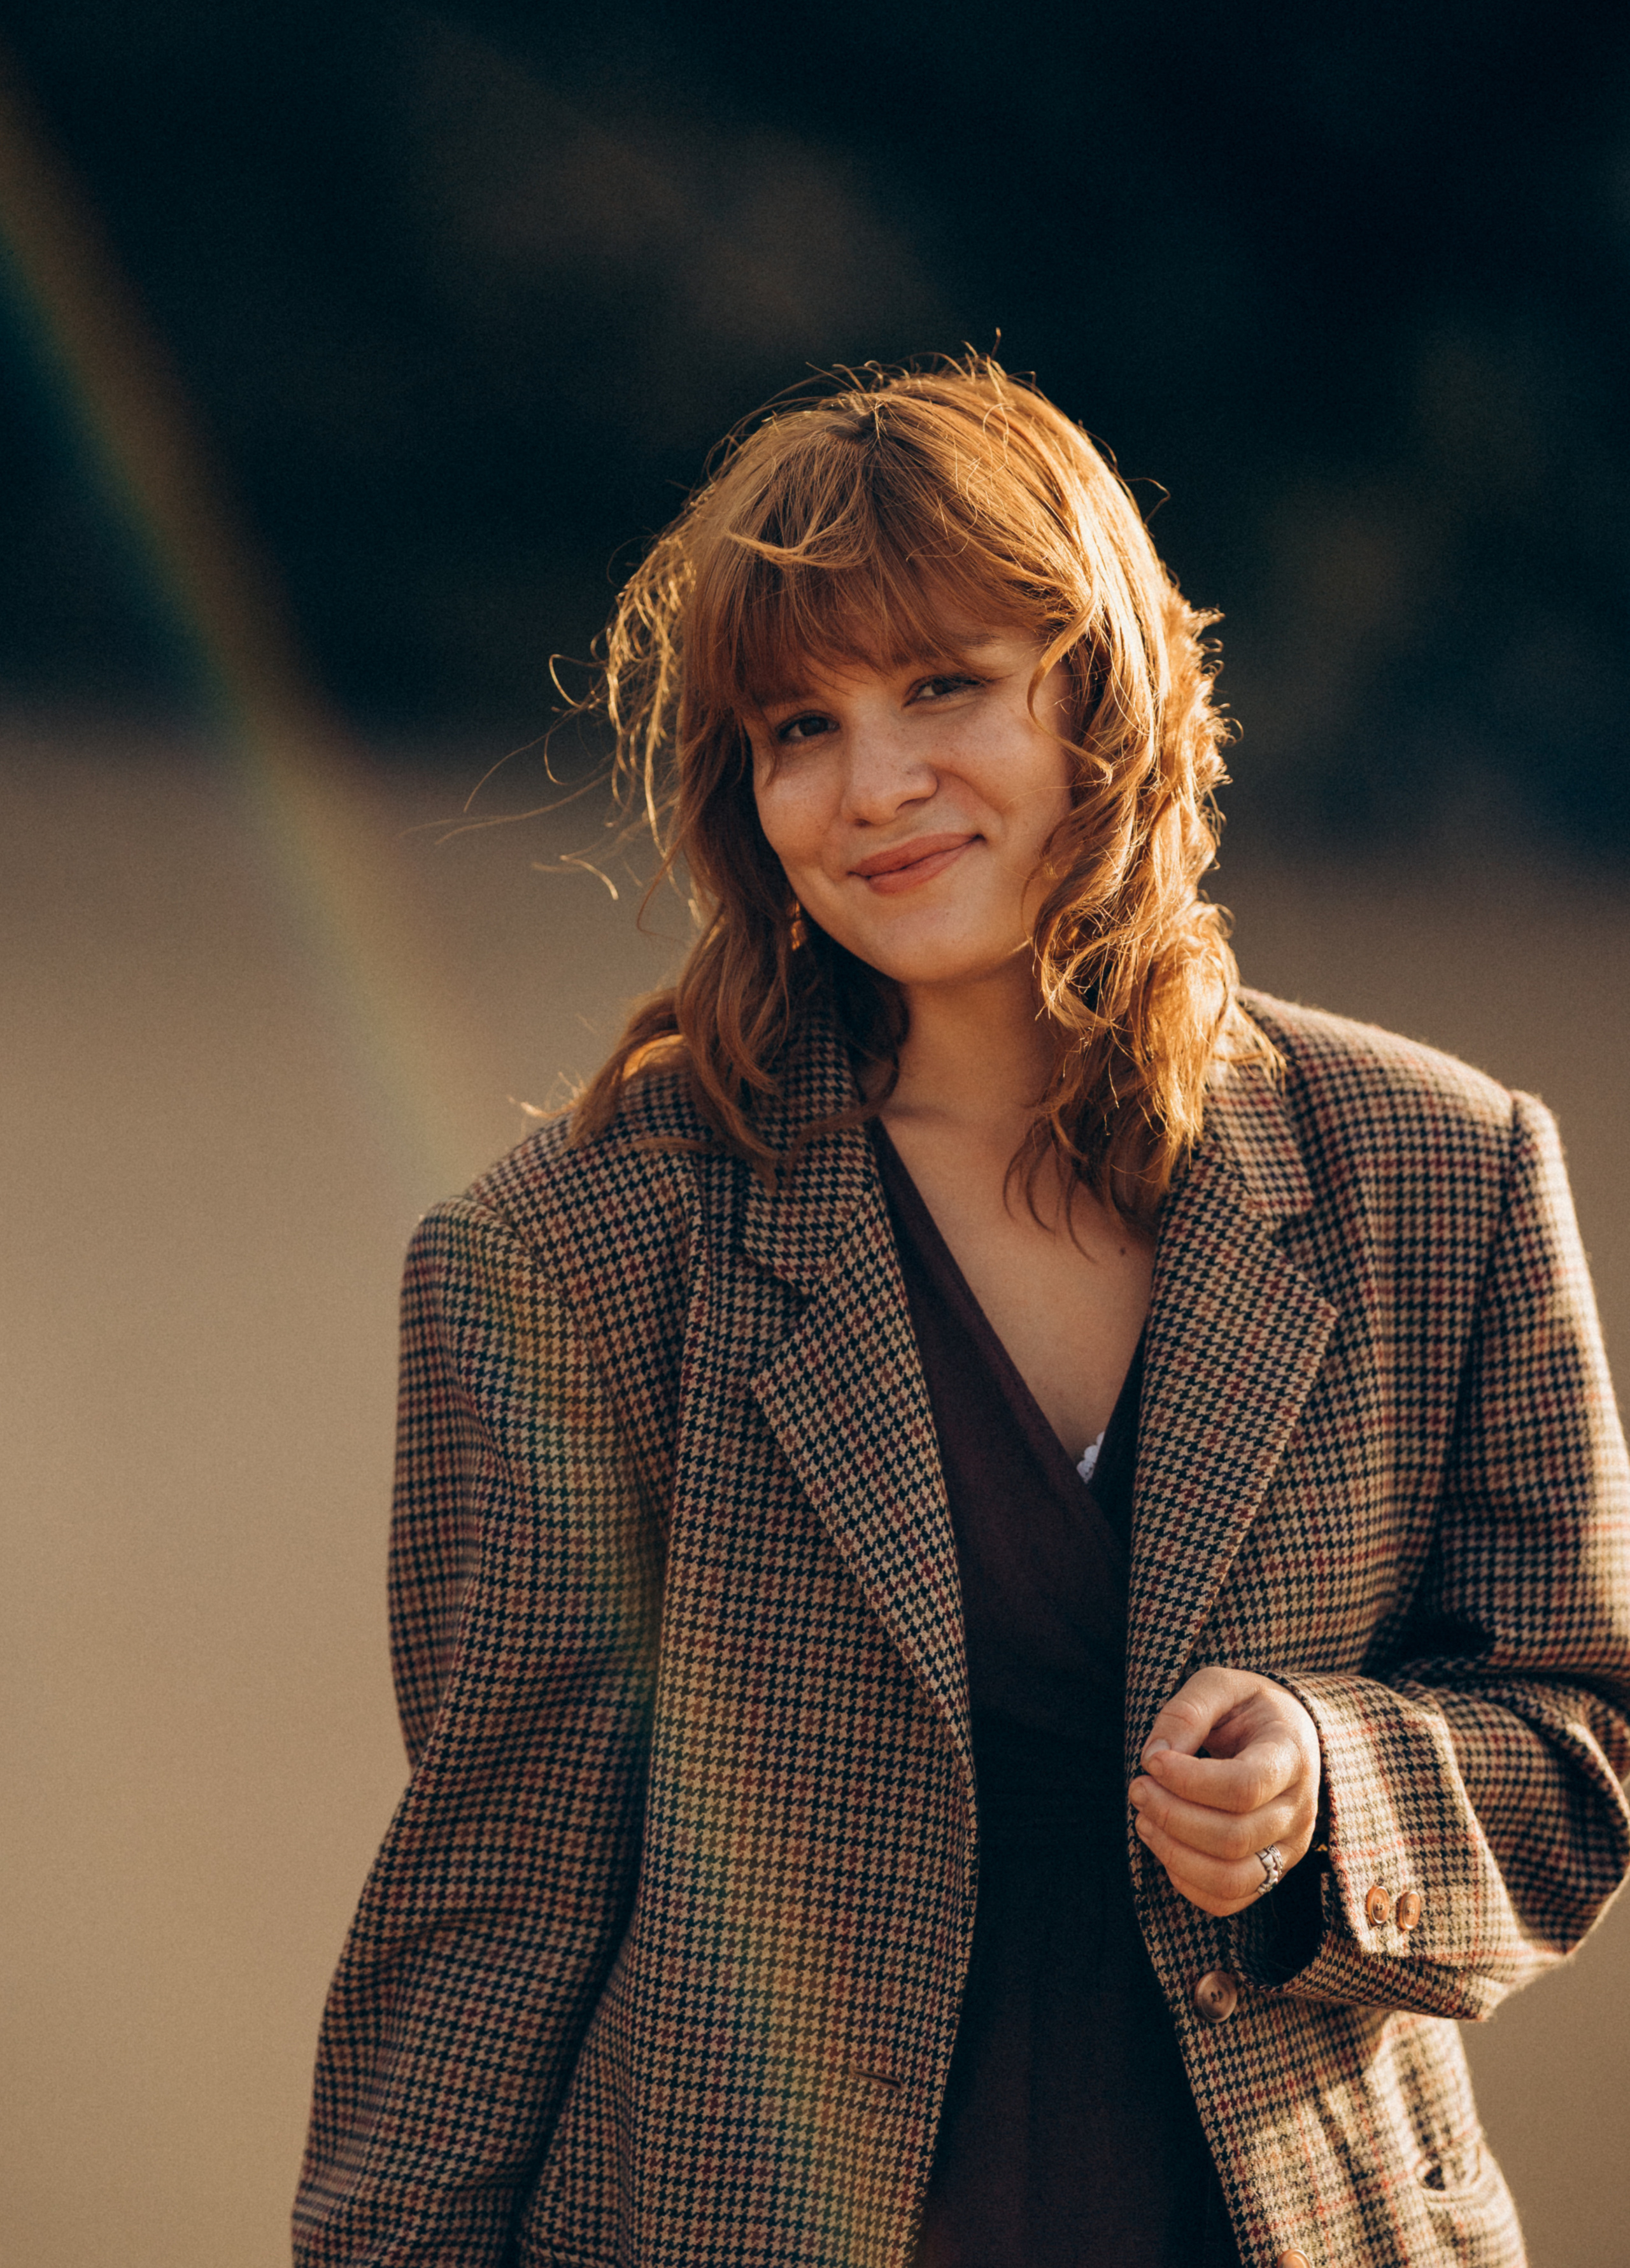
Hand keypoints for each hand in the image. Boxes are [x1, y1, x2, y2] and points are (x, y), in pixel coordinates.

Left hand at [1127, 1666, 1321, 1917]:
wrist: (1287, 1735)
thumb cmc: (1248, 1708)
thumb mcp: (1221, 1686)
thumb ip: (1188, 1710)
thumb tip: (1154, 1756)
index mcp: (1291, 1756)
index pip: (1244, 1787)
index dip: (1188, 1781)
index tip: (1151, 1760)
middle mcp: (1298, 1809)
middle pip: (1232, 1836)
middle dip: (1171, 1815)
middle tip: (1138, 1787)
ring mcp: (1289, 1847)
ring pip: (1230, 1878)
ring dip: (1173, 1853)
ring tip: (1144, 1818)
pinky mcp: (1271, 1872)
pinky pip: (1228, 1900)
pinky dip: (1186, 1881)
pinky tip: (1164, 1844)